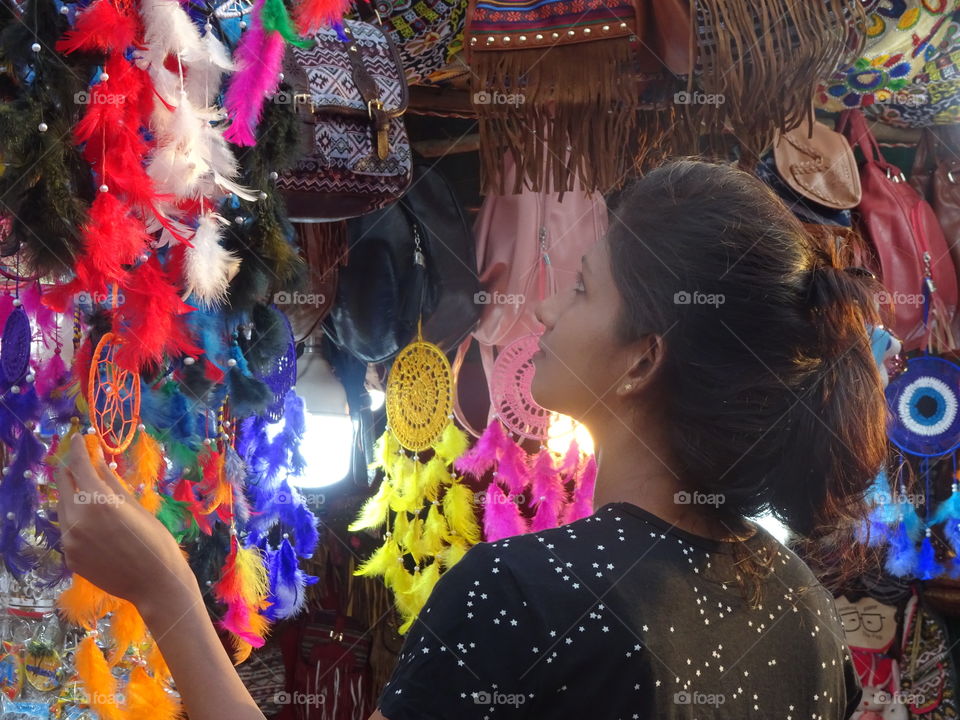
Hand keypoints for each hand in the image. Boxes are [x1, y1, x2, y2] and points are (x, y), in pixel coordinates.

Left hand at [53, 433, 196, 614]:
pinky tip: (97, 523)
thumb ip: (111, 482)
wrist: (155, 583)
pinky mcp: (69, 557)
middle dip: (72, 470)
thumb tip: (98, 459)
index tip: (80, 438)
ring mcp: (69, 540)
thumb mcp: (136, 506)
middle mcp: (76, 518)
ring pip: (63, 507)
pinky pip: (68, 529)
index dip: (78, 448)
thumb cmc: (155, 540)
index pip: (78, 465)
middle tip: (82, 462)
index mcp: (97, 501)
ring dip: (73, 495)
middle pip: (63, 484)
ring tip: (92, 492)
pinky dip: (78, 519)